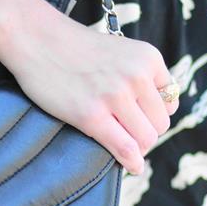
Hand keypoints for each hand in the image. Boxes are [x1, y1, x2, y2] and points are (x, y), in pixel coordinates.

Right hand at [0, 0, 178, 174]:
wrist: (36, 38)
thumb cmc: (73, 48)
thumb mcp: (120, 51)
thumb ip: (139, 75)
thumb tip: (154, 113)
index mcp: (148, 59)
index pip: (170, 101)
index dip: (154, 114)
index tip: (137, 117)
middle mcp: (137, 76)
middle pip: (160, 124)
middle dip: (145, 132)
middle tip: (125, 132)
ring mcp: (114, 96)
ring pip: (146, 139)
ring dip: (137, 147)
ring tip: (122, 144)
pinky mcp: (91, 115)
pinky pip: (124, 148)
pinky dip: (131, 162)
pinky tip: (131, 166)